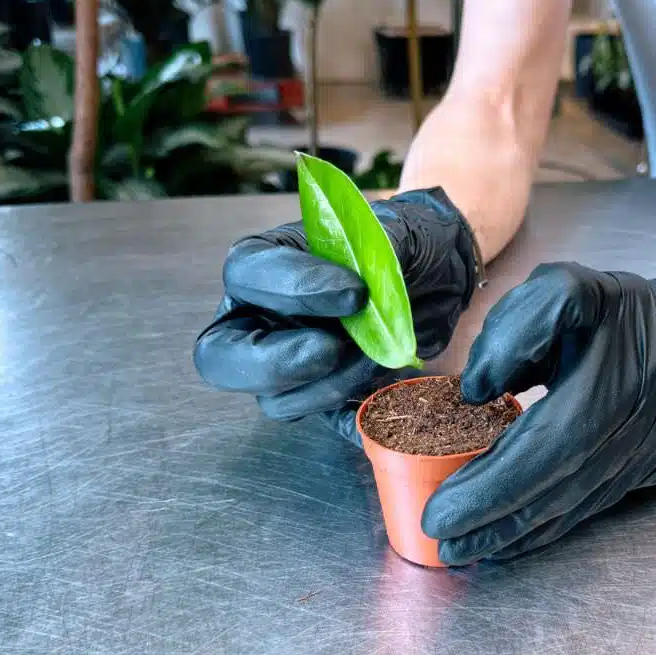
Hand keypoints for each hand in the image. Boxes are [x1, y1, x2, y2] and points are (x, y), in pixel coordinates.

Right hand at [193, 188, 478, 440]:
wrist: (434, 276)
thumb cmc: (398, 246)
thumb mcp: (390, 232)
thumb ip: (372, 257)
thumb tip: (368, 297)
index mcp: (263, 263)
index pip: (247, 275)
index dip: (294, 287)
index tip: (354, 292)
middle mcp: (258, 320)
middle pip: (221, 358)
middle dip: (274, 363)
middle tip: (332, 349)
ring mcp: (286, 368)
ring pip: (277, 400)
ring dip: (332, 385)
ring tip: (382, 357)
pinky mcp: (324, 398)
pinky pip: (328, 422)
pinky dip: (360, 417)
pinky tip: (389, 398)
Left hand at [422, 262, 655, 564]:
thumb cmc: (623, 312)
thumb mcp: (568, 290)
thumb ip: (514, 330)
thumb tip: (475, 391)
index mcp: (602, 392)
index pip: (536, 455)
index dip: (488, 489)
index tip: (441, 510)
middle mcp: (621, 440)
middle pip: (547, 495)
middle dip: (489, 522)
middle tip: (441, 539)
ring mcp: (633, 467)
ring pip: (565, 513)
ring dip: (511, 536)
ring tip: (463, 550)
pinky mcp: (636, 478)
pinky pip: (583, 512)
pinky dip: (543, 530)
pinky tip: (510, 540)